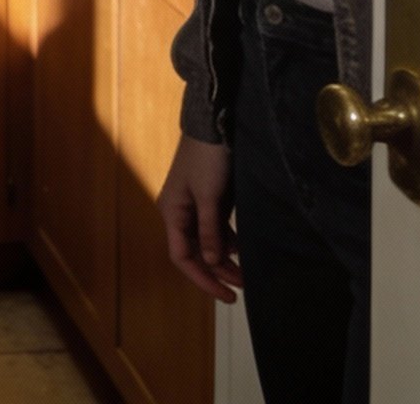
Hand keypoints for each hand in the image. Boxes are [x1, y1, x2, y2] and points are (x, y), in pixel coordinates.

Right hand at [159, 135, 241, 300]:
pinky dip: (227, 242)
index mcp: (172, 212)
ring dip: (224, 259)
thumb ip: (209, 231)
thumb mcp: (209, 197)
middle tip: (244, 287)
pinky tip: (242, 250)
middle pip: (195, 252)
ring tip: (247, 273)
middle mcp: (179, 212)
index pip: (182, 256)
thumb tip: (212, 263)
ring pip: (207, 243)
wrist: (213, 124)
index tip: (227, 295)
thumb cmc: (207, 160)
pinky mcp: (208, 200)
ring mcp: (194, 206)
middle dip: (217, 272)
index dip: (203, 279)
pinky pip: (215, 229)